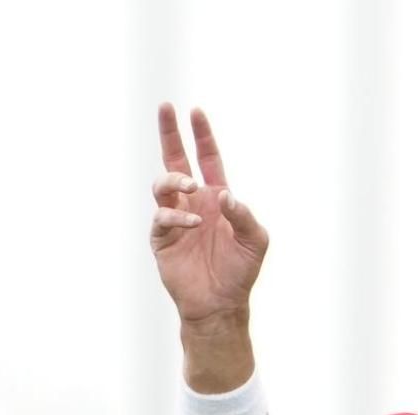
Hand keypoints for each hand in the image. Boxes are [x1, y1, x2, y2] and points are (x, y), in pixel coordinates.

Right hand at [150, 103, 267, 324]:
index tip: (196, 112)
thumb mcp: (256, 240)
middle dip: (170, 134)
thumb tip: (223, 194)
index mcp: (216, 198)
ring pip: (163, 184)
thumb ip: (244, 214)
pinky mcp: (162, 238)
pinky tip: (193, 224)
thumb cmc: (240, 271)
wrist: (220, 303)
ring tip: (190, 185)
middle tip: (166, 108)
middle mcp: (193, 203)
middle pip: (176, 161)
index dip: (202, 137)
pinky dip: (177, 216)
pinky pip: (163, 217)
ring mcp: (175, 219)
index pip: (207, 159)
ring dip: (175, 179)